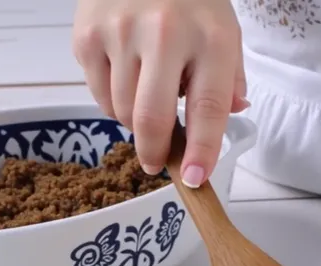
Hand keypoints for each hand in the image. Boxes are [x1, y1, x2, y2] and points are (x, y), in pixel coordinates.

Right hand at [73, 0, 246, 184]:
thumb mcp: (222, 31)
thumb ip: (229, 79)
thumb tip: (233, 115)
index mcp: (210, 37)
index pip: (207, 110)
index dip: (201, 152)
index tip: (194, 179)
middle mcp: (165, 32)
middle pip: (152, 120)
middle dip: (154, 153)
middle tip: (156, 162)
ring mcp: (120, 31)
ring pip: (121, 112)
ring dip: (133, 120)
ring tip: (145, 93)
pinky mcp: (87, 33)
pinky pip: (99, 94)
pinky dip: (112, 98)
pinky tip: (125, 73)